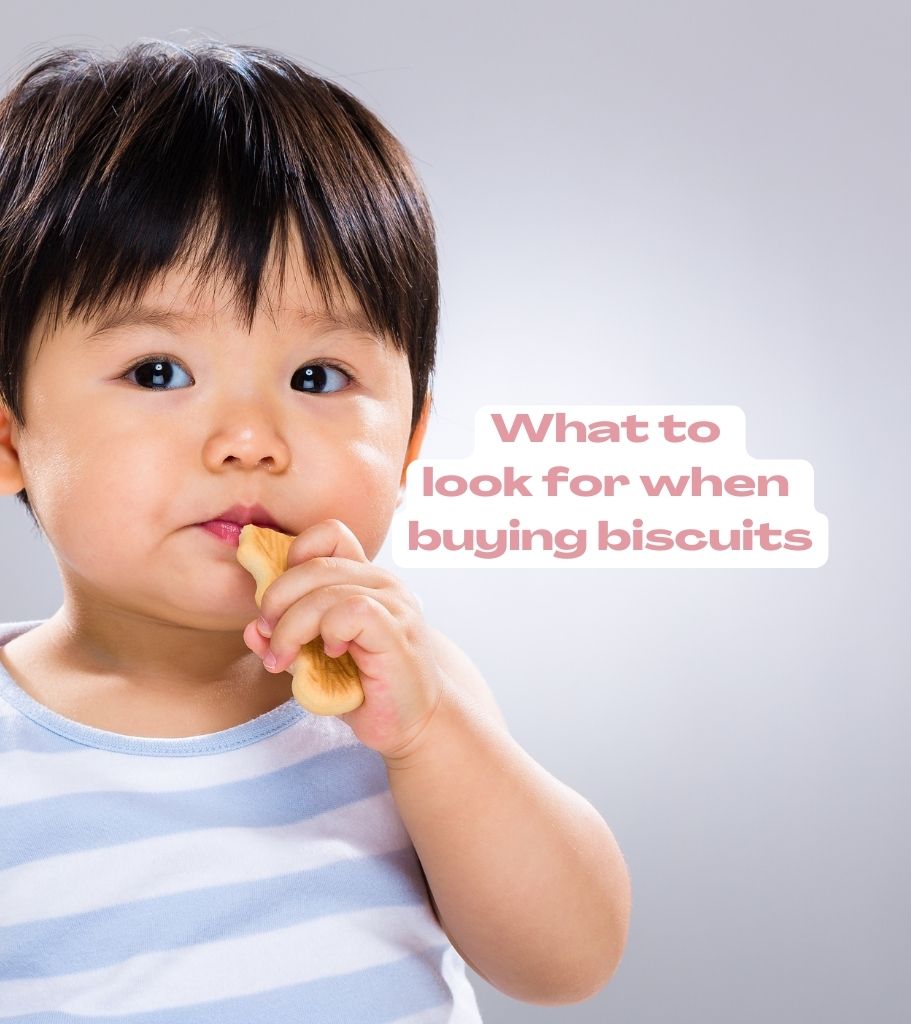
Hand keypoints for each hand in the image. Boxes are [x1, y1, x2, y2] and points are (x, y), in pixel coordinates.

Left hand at [242, 518, 444, 760]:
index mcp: (364, 579)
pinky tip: (332, 654)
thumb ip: (285, 639)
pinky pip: (351, 610)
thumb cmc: (367, 689)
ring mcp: (394, 604)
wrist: (414, 723)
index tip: (281, 599)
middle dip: (276, 600)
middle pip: (314, 564)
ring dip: (292, 626)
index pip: (330, 534)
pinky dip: (329, 631)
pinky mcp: (396, 631)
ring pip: (326, 589)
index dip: (295, 556)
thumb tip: (251, 629)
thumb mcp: (314, 660)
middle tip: (268, 636)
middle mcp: (382, 582)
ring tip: (286, 658)